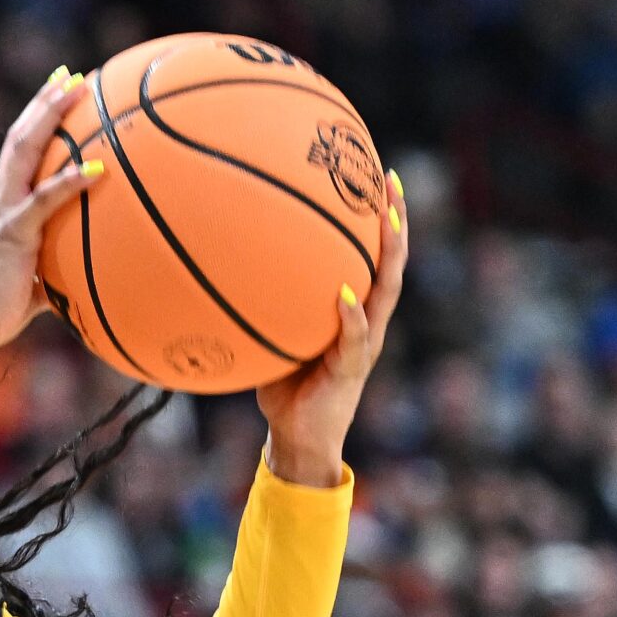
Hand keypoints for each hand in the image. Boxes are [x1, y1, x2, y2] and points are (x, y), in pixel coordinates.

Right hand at [0, 68, 106, 372]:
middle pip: (21, 137)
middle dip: (46, 102)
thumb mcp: (29, 283)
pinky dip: (71, 180)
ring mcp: (3, 212)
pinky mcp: (13, 232)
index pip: (17, 151)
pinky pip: (45, 199)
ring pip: (25, 150)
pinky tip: (98, 167)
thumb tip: (82, 282)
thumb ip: (52, 272)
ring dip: (52, 117)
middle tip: (71, 74)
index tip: (58, 91)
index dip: (36, 119)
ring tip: (79, 90)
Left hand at [257, 169, 407, 486]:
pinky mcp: (351, 370)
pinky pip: (355, 339)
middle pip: (390, 263)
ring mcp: (364, 345)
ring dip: (389, 258)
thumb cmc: (283, 387)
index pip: (371, 258)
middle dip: (393, 223)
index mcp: (353, 312)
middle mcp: (367, 322)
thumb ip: (266, 307)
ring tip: (387, 222)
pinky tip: (346, 295)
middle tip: (390, 181)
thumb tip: (223, 268)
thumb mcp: (273, 337)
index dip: (377, 220)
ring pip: (386, 294)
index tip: (376, 177)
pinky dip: (352, 317)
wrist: (298, 438)